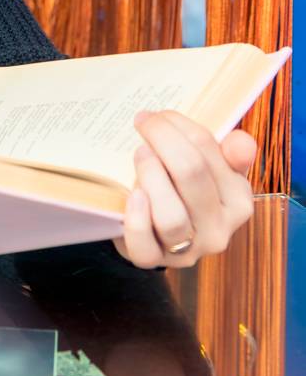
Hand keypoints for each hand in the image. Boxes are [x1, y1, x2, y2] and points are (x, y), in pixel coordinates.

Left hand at [113, 110, 256, 268]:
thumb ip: (229, 153)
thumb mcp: (211, 168)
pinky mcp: (155, 260)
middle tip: (142, 122)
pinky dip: (136, 218)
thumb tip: (243, 143)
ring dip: (150, 176)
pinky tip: (133, 195)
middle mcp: (219, 228)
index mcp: (238, 199)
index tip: (158, 115)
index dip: (178, 125)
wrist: (156, 229)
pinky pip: (144, 245)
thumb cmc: (184, 188)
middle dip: (161, 139)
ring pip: (171, 215)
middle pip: (190, 174)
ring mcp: (188, 249)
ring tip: (140, 154)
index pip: (208, 150)